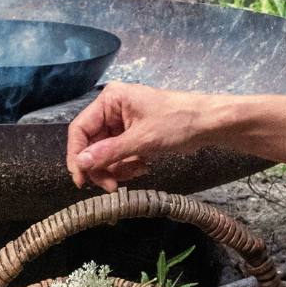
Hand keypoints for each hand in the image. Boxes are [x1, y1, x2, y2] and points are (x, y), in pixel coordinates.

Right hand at [66, 82, 210, 190]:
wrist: (208, 124)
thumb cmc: (177, 122)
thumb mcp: (142, 139)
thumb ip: (109, 152)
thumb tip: (80, 163)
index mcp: (111, 100)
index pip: (80, 129)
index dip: (77, 155)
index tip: (81, 180)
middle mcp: (113, 109)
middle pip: (91, 145)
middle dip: (101, 167)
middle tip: (112, 186)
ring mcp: (123, 123)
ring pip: (105, 154)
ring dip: (116, 168)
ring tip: (136, 170)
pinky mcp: (134, 135)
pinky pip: (119, 156)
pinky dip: (127, 166)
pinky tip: (143, 167)